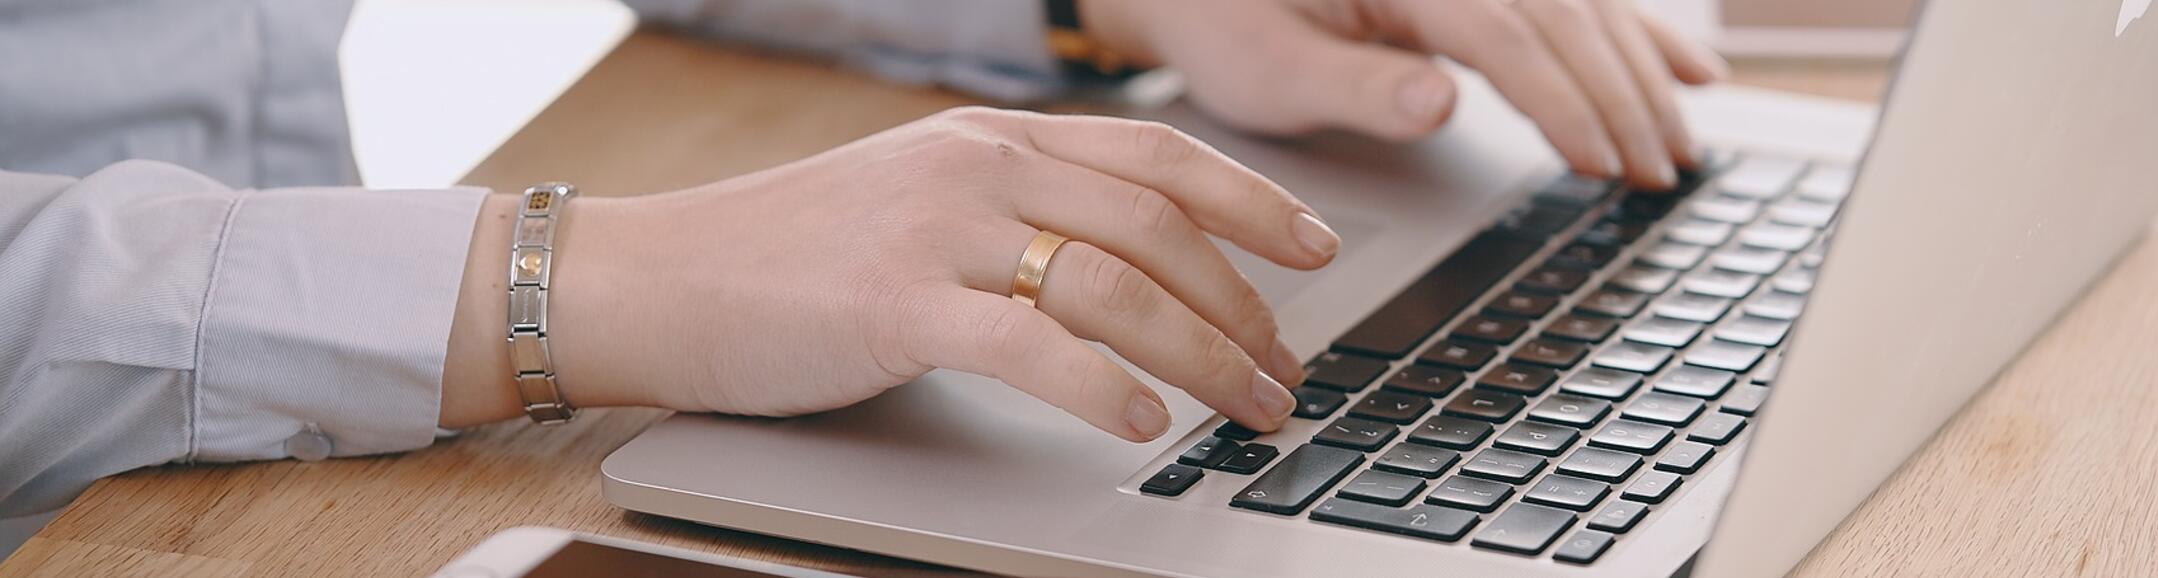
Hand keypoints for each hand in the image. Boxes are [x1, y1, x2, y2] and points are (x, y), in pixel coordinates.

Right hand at [440, 107, 1337, 441]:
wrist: (656, 276)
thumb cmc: (787, 253)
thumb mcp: (917, 196)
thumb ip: (1014, 208)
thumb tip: (1125, 261)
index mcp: (992, 136)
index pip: (1157, 156)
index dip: (1251, 201)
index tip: (1316, 248)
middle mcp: (977, 167)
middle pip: (1158, 227)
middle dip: (1245, 305)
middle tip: (1288, 368)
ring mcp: (937, 232)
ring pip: (1116, 286)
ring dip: (1203, 355)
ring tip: (1248, 406)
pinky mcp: (896, 306)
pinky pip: (1031, 345)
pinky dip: (1104, 386)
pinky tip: (1146, 422)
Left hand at [1080, 0, 1727, 189]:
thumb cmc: (1224, 19)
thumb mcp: (1268, 71)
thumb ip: (1358, 88)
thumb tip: (1442, 102)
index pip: (1508, 34)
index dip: (1564, 101)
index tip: (1602, 163)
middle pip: (1564, 16)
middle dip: (1622, 96)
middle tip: (1658, 173)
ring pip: (1584, 6)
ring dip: (1642, 73)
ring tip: (1679, 144)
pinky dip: (1637, 34)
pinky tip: (1691, 70)